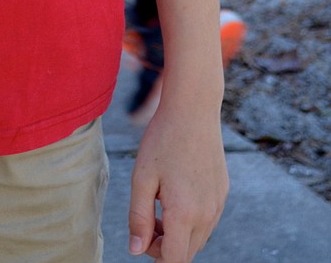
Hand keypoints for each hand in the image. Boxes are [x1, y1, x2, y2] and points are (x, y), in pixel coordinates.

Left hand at [128, 98, 227, 260]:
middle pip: (186, 252)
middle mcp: (207, 214)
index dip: (154, 254)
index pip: (174, 259)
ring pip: (198, 238)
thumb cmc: (163, 140)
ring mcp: (218, 204)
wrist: (193, 110)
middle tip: (147, 216)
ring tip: (160, 201)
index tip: (141, 234)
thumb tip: (135, 250)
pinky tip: (176, 191)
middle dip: (164, 244)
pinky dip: (191, 219)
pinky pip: (207, 220)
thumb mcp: (142, 177)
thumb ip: (138, 218)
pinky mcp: (222, 193)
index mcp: (185, 213)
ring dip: (178, 233)